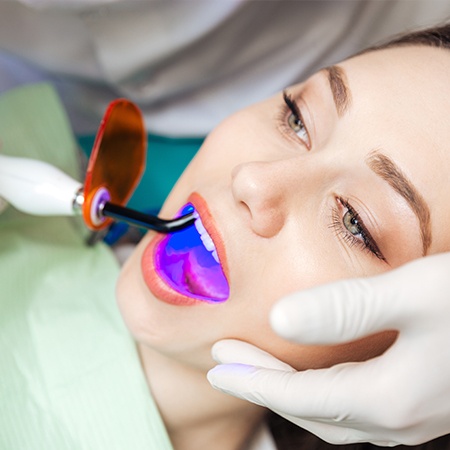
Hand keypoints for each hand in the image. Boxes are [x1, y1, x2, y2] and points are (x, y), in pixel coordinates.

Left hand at [207, 252, 449, 445]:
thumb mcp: (414, 293)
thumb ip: (346, 308)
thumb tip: (280, 317)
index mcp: (390, 398)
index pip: (299, 397)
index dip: (254, 381)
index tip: (217, 366)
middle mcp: (400, 418)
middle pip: (310, 408)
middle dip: (263, 385)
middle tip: (223, 363)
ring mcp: (414, 415)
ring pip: (332, 411)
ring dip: (290, 387)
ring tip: (256, 365)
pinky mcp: (423, 400)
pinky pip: (356, 404)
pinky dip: (322, 389)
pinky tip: (314, 370)